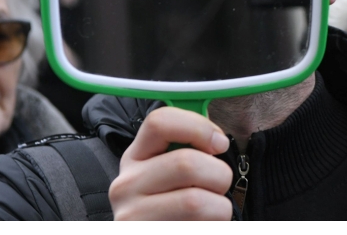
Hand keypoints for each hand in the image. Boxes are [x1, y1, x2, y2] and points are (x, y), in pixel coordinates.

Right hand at [108, 105, 233, 219]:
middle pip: (186, 163)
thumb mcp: (177, 174)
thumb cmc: (178, 208)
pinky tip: (197, 226)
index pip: (159, 121)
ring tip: (209, 213)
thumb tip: (218, 140)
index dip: (199, 127)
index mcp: (136, 157)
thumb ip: (192, 149)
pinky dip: (211, 226)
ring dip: (219, 208)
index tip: (220, 144)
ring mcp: (131, 215)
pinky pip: (196, 226)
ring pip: (195, 201)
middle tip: (218, 189)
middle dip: (220, 176)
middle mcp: (126, 184)